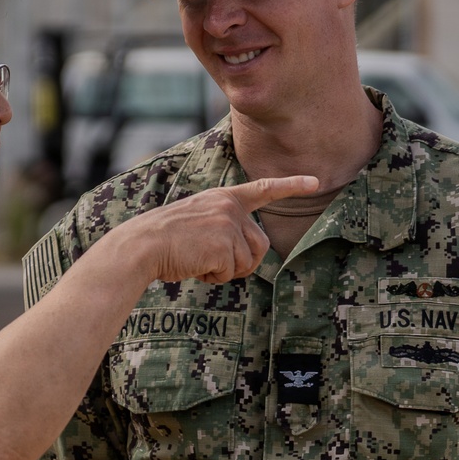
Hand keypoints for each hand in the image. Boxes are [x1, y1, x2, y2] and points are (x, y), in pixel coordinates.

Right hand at [131, 175, 319, 283]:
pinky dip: (214, 277)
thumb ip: (223, 229)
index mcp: (222, 198)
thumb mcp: (196, 223)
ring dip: (226, 271)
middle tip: (213, 263)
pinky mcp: (223, 245)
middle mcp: (229, 207)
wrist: (142, 245)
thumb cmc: (163, 240)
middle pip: (260, 244)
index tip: (315, 182)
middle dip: (243, 262)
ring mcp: (227, 224)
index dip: (291, 186)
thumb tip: (246, 255)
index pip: (262, 189)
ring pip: (247, 262)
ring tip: (197, 260)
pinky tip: (194, 265)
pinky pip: (231, 272)